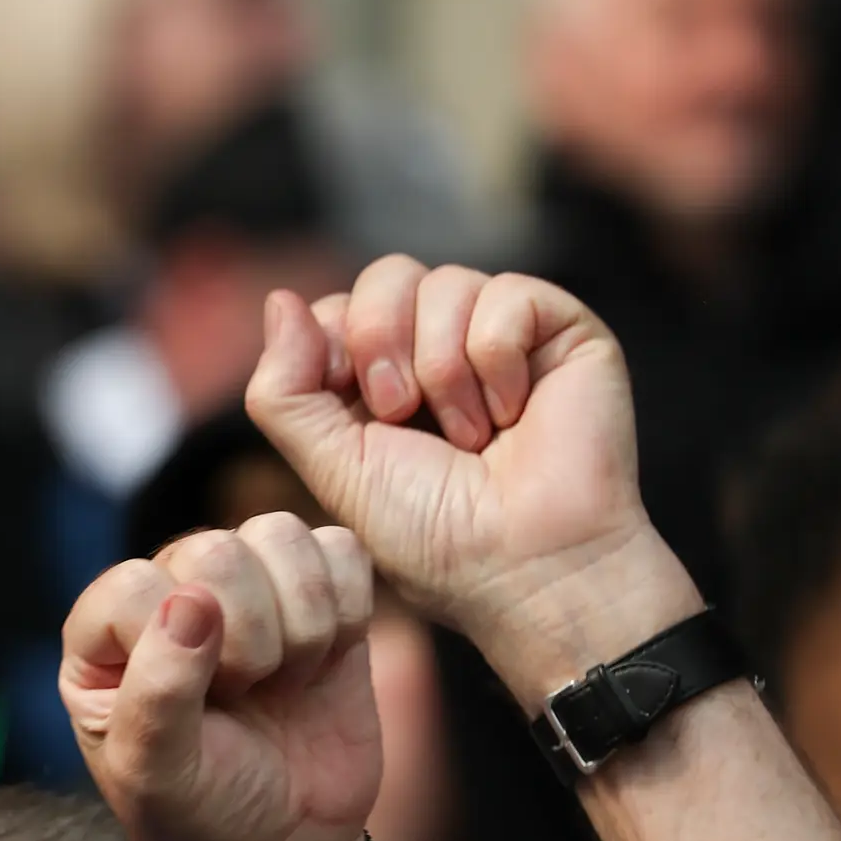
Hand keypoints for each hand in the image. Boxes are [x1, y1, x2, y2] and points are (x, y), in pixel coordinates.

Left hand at [63, 515, 381, 840]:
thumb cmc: (197, 815)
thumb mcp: (155, 772)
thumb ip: (158, 690)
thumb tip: (190, 601)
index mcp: (105, 637)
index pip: (134, 583)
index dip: (179, 640)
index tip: (201, 702)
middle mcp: (171, 597)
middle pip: (217, 550)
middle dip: (248, 634)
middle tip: (247, 692)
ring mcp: (248, 592)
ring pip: (281, 535)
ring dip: (301, 617)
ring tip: (284, 678)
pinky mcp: (318, 598)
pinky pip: (341, 550)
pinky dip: (348, 606)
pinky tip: (327, 659)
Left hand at [244, 255, 702, 694]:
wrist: (523, 564)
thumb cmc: (430, 533)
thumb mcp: (331, 464)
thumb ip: (285, 390)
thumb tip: (280, 298)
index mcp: (381, 376)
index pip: (338, 308)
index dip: (332, 350)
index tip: (357, 415)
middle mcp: (441, 344)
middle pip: (387, 277)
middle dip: (380, 344)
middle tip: (400, 415)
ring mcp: (502, 332)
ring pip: (444, 283)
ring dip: (441, 368)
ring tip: (467, 436)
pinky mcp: (560, 328)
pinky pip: (507, 296)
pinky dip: (496, 360)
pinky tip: (512, 413)